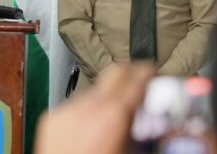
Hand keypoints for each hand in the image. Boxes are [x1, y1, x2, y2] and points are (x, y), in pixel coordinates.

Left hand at [34, 63, 154, 153]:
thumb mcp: (133, 153)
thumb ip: (149, 135)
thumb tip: (165, 124)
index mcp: (113, 116)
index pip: (136, 78)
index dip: (150, 72)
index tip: (157, 73)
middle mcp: (88, 107)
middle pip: (115, 73)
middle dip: (131, 75)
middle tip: (143, 84)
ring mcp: (66, 110)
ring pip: (95, 91)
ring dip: (108, 98)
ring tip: (116, 120)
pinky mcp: (51, 119)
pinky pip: (75, 106)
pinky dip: (88, 112)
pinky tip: (93, 132)